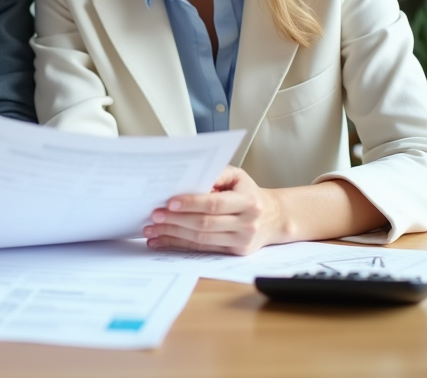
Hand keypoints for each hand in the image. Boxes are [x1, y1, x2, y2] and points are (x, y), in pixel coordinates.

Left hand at [143, 166, 282, 254]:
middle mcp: (247, 223)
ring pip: (201, 239)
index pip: (215, 203)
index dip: (191, 203)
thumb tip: (190, 178)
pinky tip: (162, 241)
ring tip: (152, 229)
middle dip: (176, 220)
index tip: (170, 202)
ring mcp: (241, 241)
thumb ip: (216, 174)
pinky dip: (179, 245)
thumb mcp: (238, 176)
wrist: (274, 217)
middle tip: (154, 215)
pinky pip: (202, 249)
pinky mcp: (234, 253)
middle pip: (205, 223)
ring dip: (173, 234)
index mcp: (247, 201)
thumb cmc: (248, 192)